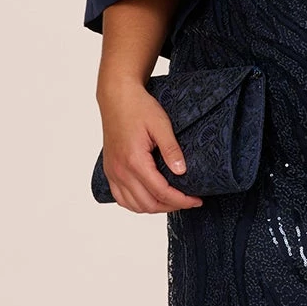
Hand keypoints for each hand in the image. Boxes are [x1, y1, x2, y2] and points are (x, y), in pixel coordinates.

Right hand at [96, 79, 204, 212]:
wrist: (116, 97)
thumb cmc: (138, 107)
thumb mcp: (161, 124)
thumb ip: (171, 149)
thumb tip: (182, 172)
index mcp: (134, 160)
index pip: (161, 192)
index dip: (181, 200)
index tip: (196, 200)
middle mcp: (121, 170)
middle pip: (148, 204)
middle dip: (171, 206)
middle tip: (188, 200)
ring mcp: (113, 172)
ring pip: (133, 205)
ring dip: (154, 207)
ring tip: (172, 200)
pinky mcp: (110, 171)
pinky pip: (121, 198)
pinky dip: (136, 204)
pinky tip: (150, 198)